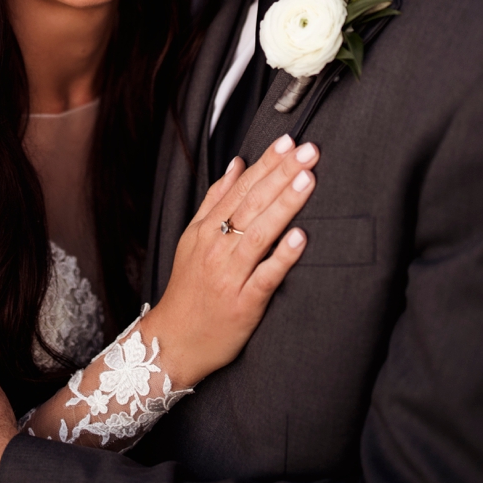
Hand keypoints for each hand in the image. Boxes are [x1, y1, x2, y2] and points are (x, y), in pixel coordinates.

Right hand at [140, 135, 316, 386]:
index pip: (241, 187)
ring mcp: (229, 275)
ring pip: (260, 233)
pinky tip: (299, 237)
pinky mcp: (243, 304)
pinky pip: (265, 277)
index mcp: (205, 229)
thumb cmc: (188, 288)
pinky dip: (281, 256)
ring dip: (284, 204)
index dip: (267, 163)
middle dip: (282, 173)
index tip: (289, 141)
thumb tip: (238, 163)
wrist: (173, 341)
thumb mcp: (192, 238)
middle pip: (252, 203)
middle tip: (309, 150)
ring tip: (307, 180)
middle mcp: (216, 247)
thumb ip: (215, 200)